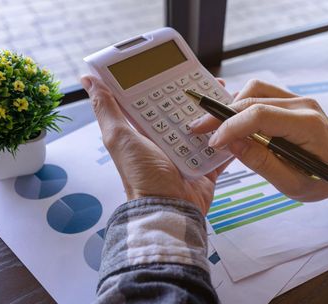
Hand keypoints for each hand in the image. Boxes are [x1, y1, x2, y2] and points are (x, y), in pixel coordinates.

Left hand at [81, 75, 228, 214]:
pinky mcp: (206, 168)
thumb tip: (88, 80)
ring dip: (219, 114)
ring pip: (207, 128)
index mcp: (145, 132)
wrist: (168, 209)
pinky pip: (221, 150)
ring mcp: (188, 155)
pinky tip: (240, 123)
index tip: (180, 69)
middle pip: (186, 112)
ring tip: (230, 99)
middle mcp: (166, 141)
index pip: (158, 101)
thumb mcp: (119, 137)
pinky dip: (231, 138)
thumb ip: (107, 108)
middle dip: (200, 98)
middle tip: (214, 83)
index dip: (168, 85)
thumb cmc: (141, 175)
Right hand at [189, 80, 327, 201]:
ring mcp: (298, 99)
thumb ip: (261, 162)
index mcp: (306, 125)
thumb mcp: (291, 183)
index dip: (231, 126)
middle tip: (200, 129)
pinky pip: (262, 94)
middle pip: (254, 97)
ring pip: (256, 89)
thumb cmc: (322, 180)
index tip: (212, 141)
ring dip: (232, 105)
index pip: (260, 115)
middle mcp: (302, 105)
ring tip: (216, 126)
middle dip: (222, 114)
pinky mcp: (292, 100)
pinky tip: (234, 121)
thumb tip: (231, 142)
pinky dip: (244, 104)